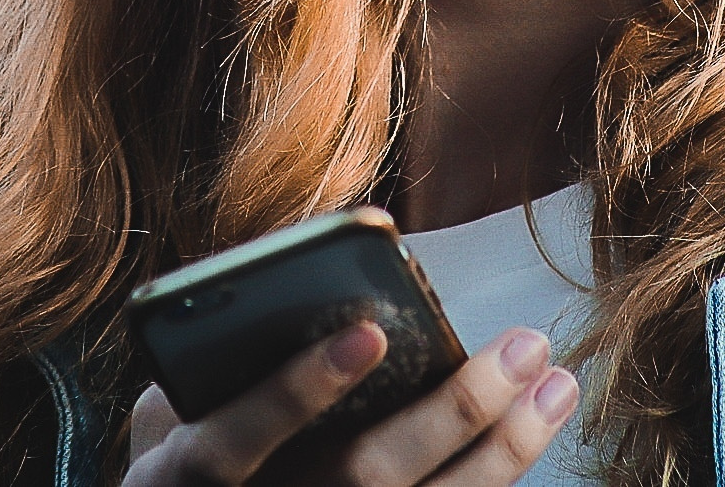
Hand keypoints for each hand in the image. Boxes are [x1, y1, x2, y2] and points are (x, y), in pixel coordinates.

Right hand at [125, 323, 578, 484]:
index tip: (371, 334)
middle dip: (452, 413)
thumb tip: (312, 261)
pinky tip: (536, 425)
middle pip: (365, 479)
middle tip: (524, 346)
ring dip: (503, 449)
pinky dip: (492, 476)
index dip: (298, 392)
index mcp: (186, 470)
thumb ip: (218, 341)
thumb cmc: (185, 441)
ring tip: (556, 381)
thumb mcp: (168, 400)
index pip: (234, 439)